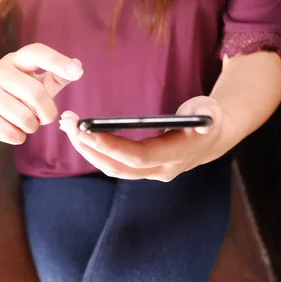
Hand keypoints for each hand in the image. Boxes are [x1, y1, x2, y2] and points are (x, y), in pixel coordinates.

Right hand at [0, 43, 83, 144]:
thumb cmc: (15, 95)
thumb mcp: (36, 83)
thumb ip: (57, 77)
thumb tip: (78, 66)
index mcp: (15, 60)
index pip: (37, 53)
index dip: (58, 61)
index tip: (78, 72)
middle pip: (36, 93)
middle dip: (47, 113)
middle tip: (44, 118)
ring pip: (24, 117)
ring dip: (32, 127)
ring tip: (25, 123)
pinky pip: (10, 133)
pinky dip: (18, 137)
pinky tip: (12, 131)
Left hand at [59, 96, 231, 180]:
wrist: (212, 138)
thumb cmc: (208, 118)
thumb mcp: (212, 109)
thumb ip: (208, 112)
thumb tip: (206, 119)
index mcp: (177, 155)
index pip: (138, 157)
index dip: (111, 147)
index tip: (86, 132)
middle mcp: (161, 169)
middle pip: (118, 167)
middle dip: (90, 148)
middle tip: (68, 126)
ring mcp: (150, 171)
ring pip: (112, 168)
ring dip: (87, 150)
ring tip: (68, 127)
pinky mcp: (141, 168)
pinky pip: (114, 164)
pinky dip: (94, 150)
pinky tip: (80, 135)